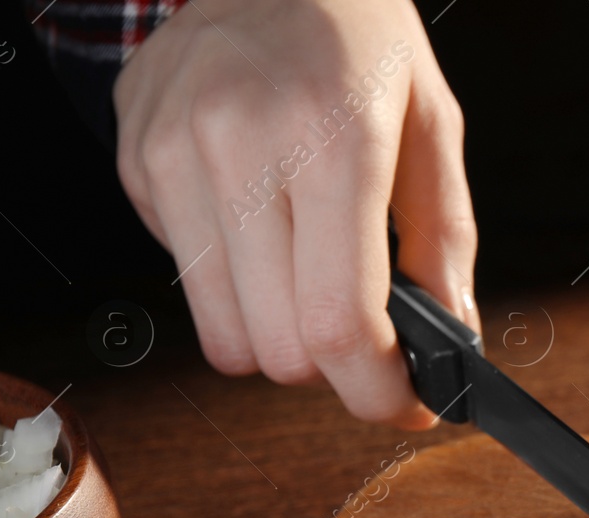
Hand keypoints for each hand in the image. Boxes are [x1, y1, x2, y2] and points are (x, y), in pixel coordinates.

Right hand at [114, 0, 476, 427]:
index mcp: (333, 142)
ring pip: (225, 337)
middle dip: (334, 369)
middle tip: (365, 336)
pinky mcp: (136, 163)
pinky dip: (233, 284)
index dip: (377, 391)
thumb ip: (446, 244)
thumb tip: (452, 344)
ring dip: (279, 338)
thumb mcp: (433, 128)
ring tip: (311, 281)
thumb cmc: (360, 43)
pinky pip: (187, 283)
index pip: (339, 324)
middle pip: (279, 350)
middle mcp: (241, 148)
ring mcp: (173, 154)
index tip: (405, 404)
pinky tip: (260, 223)